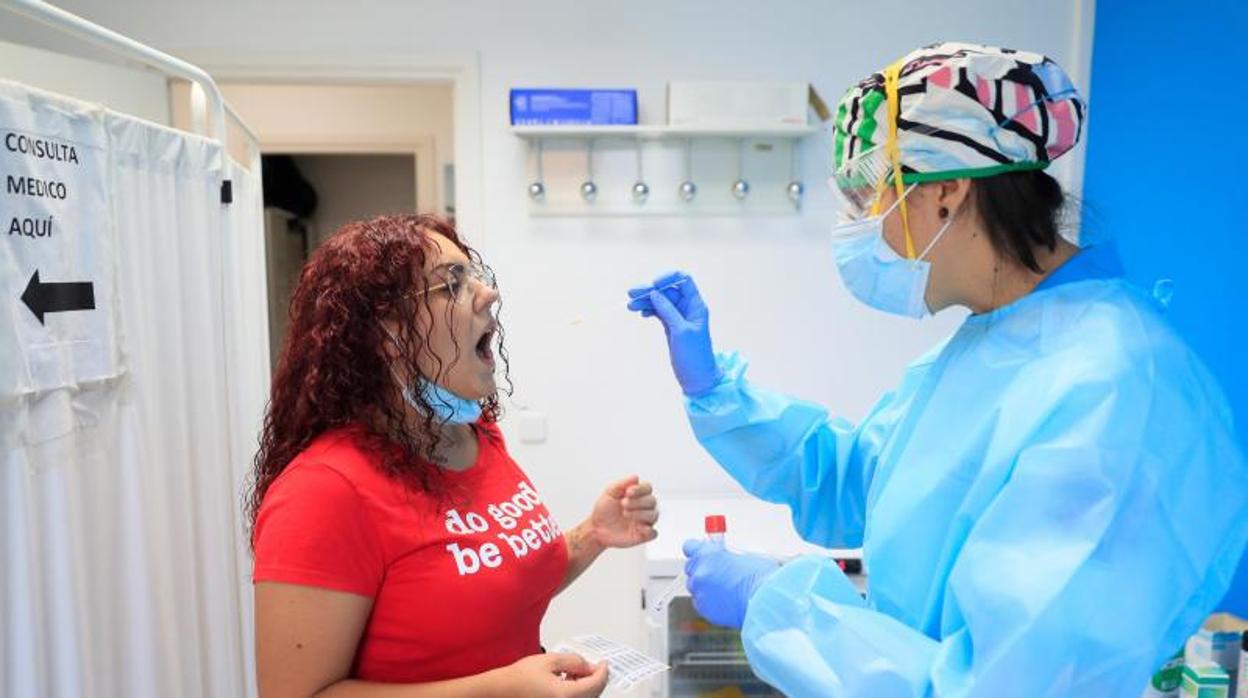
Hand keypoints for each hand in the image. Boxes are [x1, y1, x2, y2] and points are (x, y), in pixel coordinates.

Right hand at [502, 653, 608, 696]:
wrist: (501, 692)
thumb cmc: (519, 678)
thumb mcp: (549, 660)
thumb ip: (573, 661)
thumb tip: (587, 665)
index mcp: (565, 695)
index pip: (596, 684)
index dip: (603, 671)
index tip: (603, 663)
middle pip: (593, 694)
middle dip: (596, 679)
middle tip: (593, 666)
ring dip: (587, 686)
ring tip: (577, 672)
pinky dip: (578, 692)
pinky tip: (569, 682)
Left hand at [590, 476, 658, 547]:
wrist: (597, 528)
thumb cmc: (604, 510)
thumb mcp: (609, 493)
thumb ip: (622, 484)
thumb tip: (635, 477)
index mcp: (637, 495)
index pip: (647, 488)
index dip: (640, 489)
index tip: (628, 492)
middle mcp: (643, 507)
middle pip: (652, 501)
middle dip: (638, 501)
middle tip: (624, 504)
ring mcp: (644, 521)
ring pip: (654, 515)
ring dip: (641, 514)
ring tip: (625, 514)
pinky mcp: (643, 535)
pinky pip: (653, 533)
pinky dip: (649, 530)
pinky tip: (638, 527)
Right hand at [626, 271, 720, 395]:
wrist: (697, 378)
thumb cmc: (694, 355)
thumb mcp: (681, 331)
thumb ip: (668, 310)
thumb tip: (654, 293)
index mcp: (696, 305)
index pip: (683, 281)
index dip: (668, 278)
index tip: (653, 285)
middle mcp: (688, 308)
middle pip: (667, 291)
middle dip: (650, 290)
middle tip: (631, 293)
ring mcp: (678, 317)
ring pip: (660, 301)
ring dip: (645, 301)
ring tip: (630, 305)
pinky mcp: (671, 326)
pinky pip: (658, 312)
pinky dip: (649, 310)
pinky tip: (641, 312)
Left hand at [683, 539, 779, 628]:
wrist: (764, 602)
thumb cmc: (759, 578)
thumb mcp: (743, 556)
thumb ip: (725, 556)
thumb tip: (723, 558)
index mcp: (708, 554)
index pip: (690, 546)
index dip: (697, 549)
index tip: (702, 552)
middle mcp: (700, 572)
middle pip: (692, 567)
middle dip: (704, 569)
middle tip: (720, 573)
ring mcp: (700, 591)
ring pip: (696, 587)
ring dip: (706, 586)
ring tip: (727, 590)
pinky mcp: (704, 609)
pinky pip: (701, 602)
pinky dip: (710, 601)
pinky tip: (726, 601)